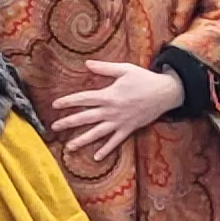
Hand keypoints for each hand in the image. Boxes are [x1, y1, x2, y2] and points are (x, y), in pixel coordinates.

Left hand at [53, 58, 186, 166]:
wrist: (165, 92)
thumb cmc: (144, 79)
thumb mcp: (125, 69)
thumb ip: (104, 68)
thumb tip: (87, 63)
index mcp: (108, 95)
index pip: (83, 99)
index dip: (68, 101)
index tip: (55, 105)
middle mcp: (111, 110)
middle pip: (86, 118)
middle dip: (68, 122)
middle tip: (54, 127)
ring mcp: (119, 122)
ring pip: (97, 133)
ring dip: (82, 140)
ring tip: (69, 147)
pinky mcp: (129, 129)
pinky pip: (115, 141)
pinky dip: (106, 149)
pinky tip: (97, 157)